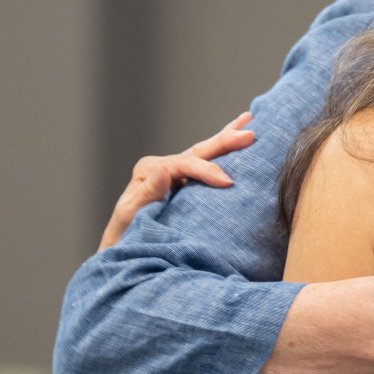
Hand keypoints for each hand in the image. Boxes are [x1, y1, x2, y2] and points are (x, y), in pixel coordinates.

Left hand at [99, 113, 255, 250]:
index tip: (227, 182)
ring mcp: (175, 173)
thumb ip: (148, 192)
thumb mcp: (131, 214)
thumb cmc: (126, 236)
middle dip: (223, 142)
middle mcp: (162, 167)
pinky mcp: (186, 183)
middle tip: (248, 135)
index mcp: (149, 170)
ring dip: (226, 138)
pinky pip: (207, 163)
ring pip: (204, 152)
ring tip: (248, 121)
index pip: (182, 164)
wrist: (125, 252)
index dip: (206, 170)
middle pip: (196, 151)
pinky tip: (235, 133)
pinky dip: (222, 149)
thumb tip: (166, 169)